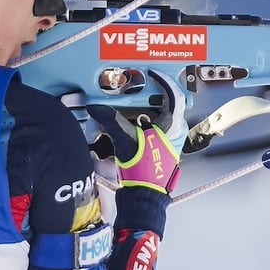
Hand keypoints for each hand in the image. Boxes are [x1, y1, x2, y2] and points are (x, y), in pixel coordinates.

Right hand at [87, 70, 187, 193]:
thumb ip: (110, 120)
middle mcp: (173, 132)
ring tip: (126, 106)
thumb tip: (96, 108)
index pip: (173, 95)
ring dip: (141, 110)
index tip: (151, 73)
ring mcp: (167, 142)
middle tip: (134, 89)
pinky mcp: (159, 150)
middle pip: (163, 104)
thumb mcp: (125, 140)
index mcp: (172, 125)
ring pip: (156, 117)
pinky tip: (125, 124)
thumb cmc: (143, 171)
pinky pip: (151, 129)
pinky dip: (138, 123)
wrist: (144, 196)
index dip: (163, 81)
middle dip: (147, 95)